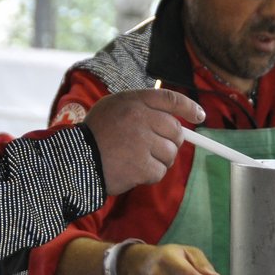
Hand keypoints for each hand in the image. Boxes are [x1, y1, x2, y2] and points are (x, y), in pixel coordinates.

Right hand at [82, 88, 204, 195]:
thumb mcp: (112, 108)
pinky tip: (132, 171)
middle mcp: (140, 117)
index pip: (170, 98)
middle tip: (153, 149)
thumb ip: (140, 108)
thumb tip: (173, 119)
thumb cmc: (94, 135)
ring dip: (159, 161)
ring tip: (136, 160)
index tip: (199, 116)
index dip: (189, 107)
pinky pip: (160, 172)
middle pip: (176, 131)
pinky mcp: (141, 165)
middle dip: (170, 142)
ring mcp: (141, 142)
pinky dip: (149, 175)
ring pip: (170, 153)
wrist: (74, 161)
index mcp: (133, 100)